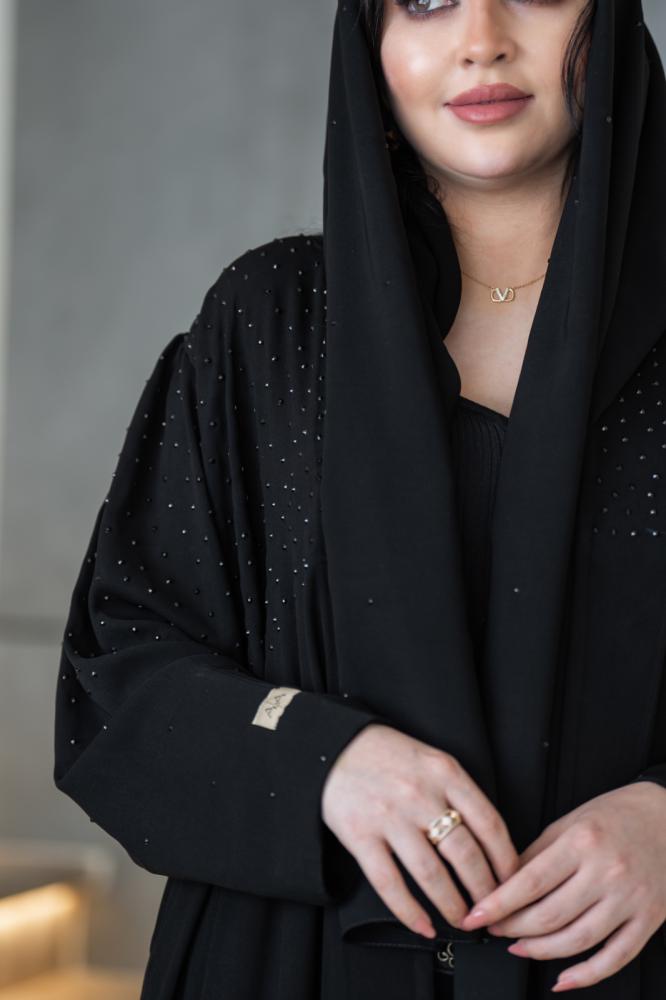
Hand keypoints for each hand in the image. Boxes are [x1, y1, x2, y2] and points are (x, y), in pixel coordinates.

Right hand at [321, 723, 519, 938]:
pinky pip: (390, 883)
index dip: (507, 861)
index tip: (514, 883)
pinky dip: (410, 912)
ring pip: (432, 874)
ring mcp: (389, 816)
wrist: (334, 747)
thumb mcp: (432, 761)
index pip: (490, 824)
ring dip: (452, 906)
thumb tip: (490, 843)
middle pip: (465, 854)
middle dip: (485, 892)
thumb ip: (458, 793)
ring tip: (463, 922)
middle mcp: (420, 794)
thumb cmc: (389, 756)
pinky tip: (424, 926)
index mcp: (445, 772)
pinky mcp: (360, 835)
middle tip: (492, 911)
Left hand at [460, 781, 665, 990]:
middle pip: (550, 915)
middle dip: (513, 928)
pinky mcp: (648, 920)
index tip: (475, 916)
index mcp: (582, 842)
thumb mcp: (570, 821)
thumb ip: (537, 852)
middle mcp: (606, 871)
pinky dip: (586, 975)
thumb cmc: (616, 816)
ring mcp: (629, 899)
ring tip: (518, 947)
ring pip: (577, 940)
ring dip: (541, 951)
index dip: (499, 903)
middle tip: (494, 929)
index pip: (530, 881)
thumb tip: (504, 882)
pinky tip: (563, 978)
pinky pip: (614, 958)